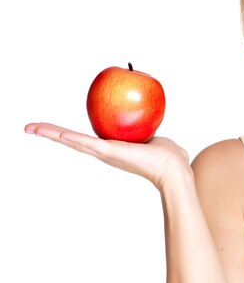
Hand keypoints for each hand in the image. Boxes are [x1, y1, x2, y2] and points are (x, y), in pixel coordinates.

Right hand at [24, 123, 190, 192]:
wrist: (174, 168)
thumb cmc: (169, 155)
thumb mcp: (154, 135)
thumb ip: (148, 128)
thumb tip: (150, 114)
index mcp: (112, 148)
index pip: (86, 139)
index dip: (69, 133)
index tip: (54, 127)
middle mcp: (104, 152)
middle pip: (72, 140)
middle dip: (51, 133)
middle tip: (30, 127)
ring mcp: (105, 154)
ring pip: (73, 141)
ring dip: (52, 133)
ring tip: (32, 127)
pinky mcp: (110, 153)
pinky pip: (87, 142)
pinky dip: (71, 137)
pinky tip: (57, 132)